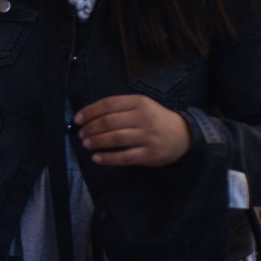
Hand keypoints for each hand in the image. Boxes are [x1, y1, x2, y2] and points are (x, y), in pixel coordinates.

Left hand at [74, 94, 190, 166]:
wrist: (183, 135)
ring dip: (97, 141)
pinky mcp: (150, 154)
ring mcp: (147, 137)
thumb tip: (88, 115)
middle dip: (90, 128)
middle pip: (109, 122)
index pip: (108, 105)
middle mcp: (143, 118)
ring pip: (115, 139)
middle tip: (81, 134)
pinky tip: (97, 158)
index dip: (89, 112)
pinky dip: (108, 158)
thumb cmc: (154, 119)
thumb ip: (119, 108)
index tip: (77, 119)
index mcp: (139, 102)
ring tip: (86, 143)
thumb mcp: (141, 106)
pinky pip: (125, 157)